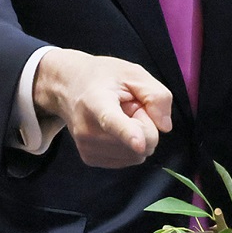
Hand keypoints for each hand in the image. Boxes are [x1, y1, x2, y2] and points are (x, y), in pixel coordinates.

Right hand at [32, 48, 173, 167]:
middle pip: (140, 143)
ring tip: (121, 116)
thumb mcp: (133, 73)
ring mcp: (87, 147)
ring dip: (138, 137)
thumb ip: (156, 95)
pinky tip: (115, 129)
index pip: (113, 122)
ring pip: (137, 155)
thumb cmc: (102, 77)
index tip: (139, 144)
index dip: (129, 134)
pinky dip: (129, 146)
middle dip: (145, 125)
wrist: (67, 87)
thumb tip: (164, 127)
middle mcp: (88, 129)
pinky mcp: (90, 159)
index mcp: (96, 102)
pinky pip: (129, 159)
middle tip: (129, 107)